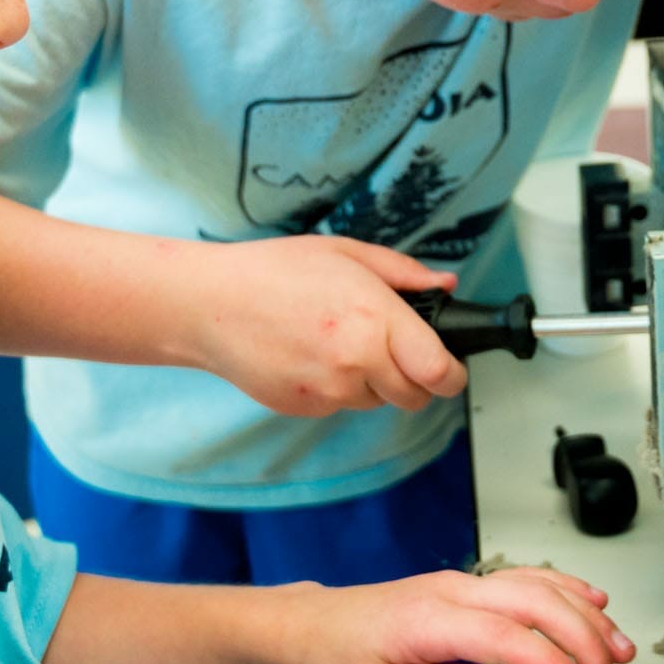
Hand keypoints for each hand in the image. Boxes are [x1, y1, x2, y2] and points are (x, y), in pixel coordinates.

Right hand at [183, 235, 467, 415]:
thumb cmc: (274, 272)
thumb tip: (445, 285)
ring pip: (377, 402)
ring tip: (338, 340)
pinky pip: (341, 405)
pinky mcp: (306, 409)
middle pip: (415, 396)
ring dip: (373, 381)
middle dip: (414, 378)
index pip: (439, 372)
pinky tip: (312, 354)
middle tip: (393, 348)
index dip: (452, 374)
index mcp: (375, 320)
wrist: (210, 305)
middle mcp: (357, 363)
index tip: (451, 368)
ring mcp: (329, 392)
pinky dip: (338, 387)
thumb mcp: (346, 253)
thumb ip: (403, 273)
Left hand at [280, 568, 634, 663]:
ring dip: (586, 616)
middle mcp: (455, 590)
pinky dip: (568, 588)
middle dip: (585, 642)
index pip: (510, 637)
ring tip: (618, 649)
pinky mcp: (470, 584)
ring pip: (540, 585)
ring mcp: (465, 582)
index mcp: (433, 618)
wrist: (319, 625)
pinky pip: (529, 577)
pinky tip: (593, 603)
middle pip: (538, 603)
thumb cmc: (347, 657)